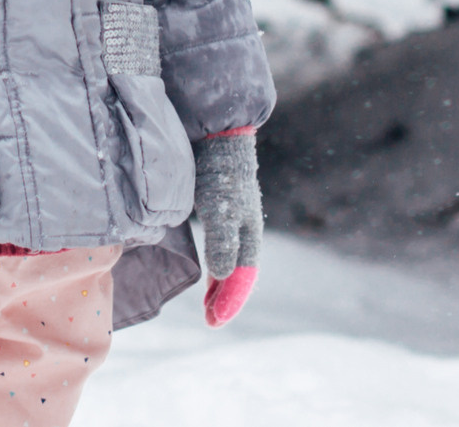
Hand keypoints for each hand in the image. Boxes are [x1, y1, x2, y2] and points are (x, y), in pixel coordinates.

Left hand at [194, 130, 260, 326]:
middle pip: (239, 273)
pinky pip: (222, 248)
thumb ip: (222, 242)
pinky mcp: (220, 209)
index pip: (243, 278)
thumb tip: (222, 277)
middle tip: (211, 321)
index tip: (214, 322)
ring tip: (208, 305)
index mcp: (250, 234)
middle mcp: (245, 230)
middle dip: (226, 299)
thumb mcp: (220, 209)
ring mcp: (234, 220)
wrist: (217, 134)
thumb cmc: (219, 172)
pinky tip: (208, 271)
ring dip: (221, 285)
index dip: (230, 302)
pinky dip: (216, 266)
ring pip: (230, 262)